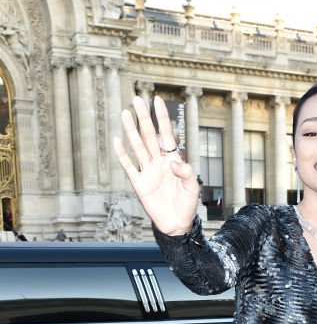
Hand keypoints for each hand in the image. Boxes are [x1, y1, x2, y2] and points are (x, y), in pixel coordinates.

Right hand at [113, 95, 199, 234]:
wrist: (176, 224)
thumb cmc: (187, 204)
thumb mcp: (192, 187)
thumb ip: (186, 172)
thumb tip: (173, 162)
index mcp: (173, 160)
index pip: (167, 134)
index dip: (162, 118)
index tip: (158, 100)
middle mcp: (158, 162)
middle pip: (149, 135)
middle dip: (144, 117)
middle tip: (137, 99)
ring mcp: (147, 172)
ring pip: (138, 146)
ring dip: (131, 130)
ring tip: (125, 113)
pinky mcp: (139, 184)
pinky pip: (128, 167)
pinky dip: (122, 154)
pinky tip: (117, 140)